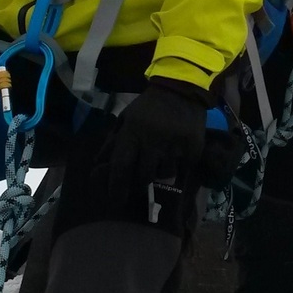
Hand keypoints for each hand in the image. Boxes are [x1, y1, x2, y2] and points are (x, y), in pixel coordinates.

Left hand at [94, 78, 207, 214]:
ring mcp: (174, 145)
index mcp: (133, 132)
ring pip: (165, 174)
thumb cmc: (149, 107)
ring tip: (162, 160)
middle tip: (142, 178)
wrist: (182, 89)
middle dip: (141, 181)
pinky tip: (177, 153)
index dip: (116, 187)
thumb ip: (113, 141)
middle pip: (143, 176)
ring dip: (161, 171)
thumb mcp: (126, 118)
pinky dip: (179, 165)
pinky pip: (183, 168)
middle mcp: (153, 141)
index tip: (116, 202)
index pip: (121, 167)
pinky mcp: (193, 148)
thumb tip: (99, 164)